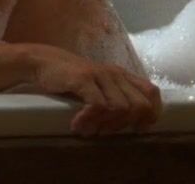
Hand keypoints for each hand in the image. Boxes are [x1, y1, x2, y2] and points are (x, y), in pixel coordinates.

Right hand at [27, 44, 161, 135]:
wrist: (42, 62)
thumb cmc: (70, 78)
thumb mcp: (98, 84)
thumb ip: (115, 95)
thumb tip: (134, 122)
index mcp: (122, 75)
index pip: (152, 92)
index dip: (151, 113)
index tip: (138, 128)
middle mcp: (114, 74)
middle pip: (140, 105)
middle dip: (125, 125)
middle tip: (106, 132)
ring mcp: (99, 75)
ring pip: (121, 108)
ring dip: (106, 125)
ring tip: (90, 130)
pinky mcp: (83, 79)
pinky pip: (98, 106)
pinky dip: (89, 120)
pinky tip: (78, 125)